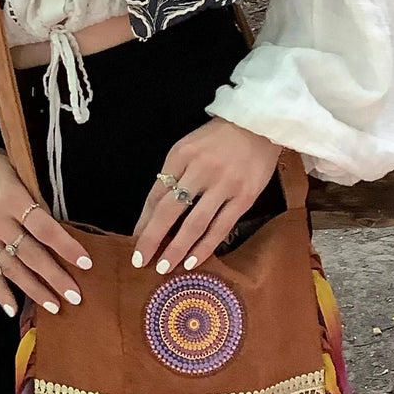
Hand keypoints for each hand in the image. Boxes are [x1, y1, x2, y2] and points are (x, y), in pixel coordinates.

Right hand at [0, 119, 92, 316]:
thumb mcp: (18, 171)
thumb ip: (34, 200)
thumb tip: (59, 230)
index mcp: (12, 198)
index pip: (45, 228)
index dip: (66, 246)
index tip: (85, 263)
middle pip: (31, 254)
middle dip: (55, 277)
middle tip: (75, 296)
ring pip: (11, 267)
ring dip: (34, 289)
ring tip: (54, 306)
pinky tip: (13, 309)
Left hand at [131, 118, 282, 273]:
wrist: (258, 126)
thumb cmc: (217, 140)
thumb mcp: (188, 148)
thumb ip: (172, 176)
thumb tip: (154, 214)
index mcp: (181, 155)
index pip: (156, 194)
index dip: (144, 221)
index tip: (135, 241)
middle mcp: (201, 170)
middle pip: (170, 210)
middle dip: (152, 238)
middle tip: (141, 261)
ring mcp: (224, 184)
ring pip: (195, 224)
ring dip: (177, 249)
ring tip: (164, 267)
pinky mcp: (245, 197)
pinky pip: (220, 228)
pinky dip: (204, 247)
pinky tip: (191, 261)